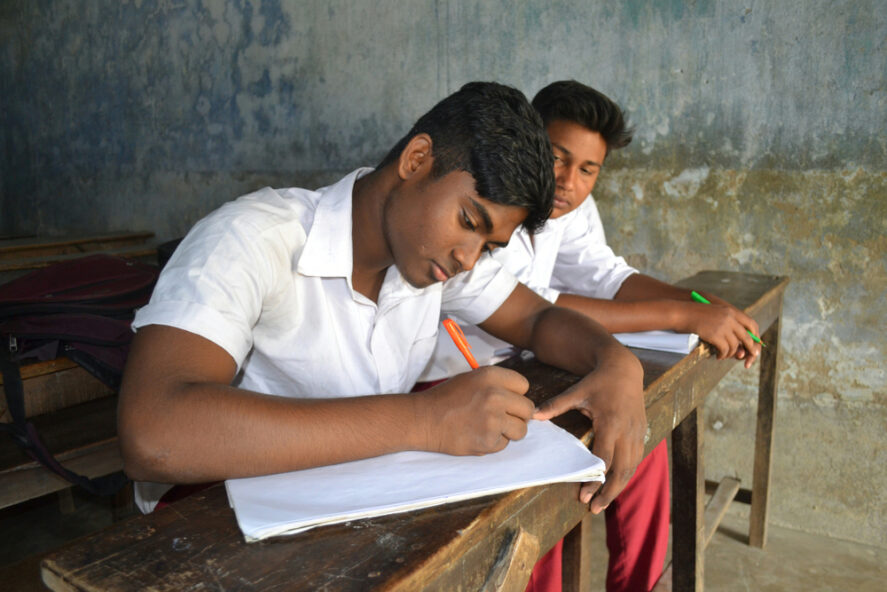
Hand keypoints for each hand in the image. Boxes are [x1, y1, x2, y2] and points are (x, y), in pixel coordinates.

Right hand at [417, 366, 534, 455]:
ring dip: (509, 431)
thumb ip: (497, 385)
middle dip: (517, 415)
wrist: (423, 420)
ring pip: (521, 430)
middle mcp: (495, 396)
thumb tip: (521, 398)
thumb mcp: (471, 379)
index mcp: (491, 376)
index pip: (524, 385)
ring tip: (489, 427)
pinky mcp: (489, 441)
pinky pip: (504, 444)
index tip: (506, 399)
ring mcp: (493, 420)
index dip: (515, 394)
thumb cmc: (446, 398)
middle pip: (528, 409)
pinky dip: (493, 443)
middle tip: (501, 417)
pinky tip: (477, 435)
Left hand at [533, 349, 645, 513]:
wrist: (625, 368)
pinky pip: (637, 459)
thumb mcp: (577, 391)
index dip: (595, 480)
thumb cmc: (598, 381)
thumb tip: (533, 416)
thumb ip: (556, 405)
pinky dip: (627, 474)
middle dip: (609, 492)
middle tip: (595, 509)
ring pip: (632, 467)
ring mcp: (637, 433)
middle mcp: (626, 431)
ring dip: (619, 487)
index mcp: (610, 423)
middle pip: (621, 470)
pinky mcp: (642, 432)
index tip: (585, 497)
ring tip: (604, 503)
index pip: (604, 459)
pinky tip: (617, 484)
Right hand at [678, 298, 761, 367]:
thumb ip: (727, 321)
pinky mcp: (715, 334)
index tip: (754, 345)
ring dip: (730, 354)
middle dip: (749, 350)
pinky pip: (725, 350)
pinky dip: (722, 355)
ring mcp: (723, 326)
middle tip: (748, 359)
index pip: (752, 324)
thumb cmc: (694, 314)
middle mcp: (730, 318)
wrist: (681, 313)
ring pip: (735, 346)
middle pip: (747, 337)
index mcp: (731, 311)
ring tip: (723, 356)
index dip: (755, 336)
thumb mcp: (715, 313)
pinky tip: (718, 356)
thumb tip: (739, 340)